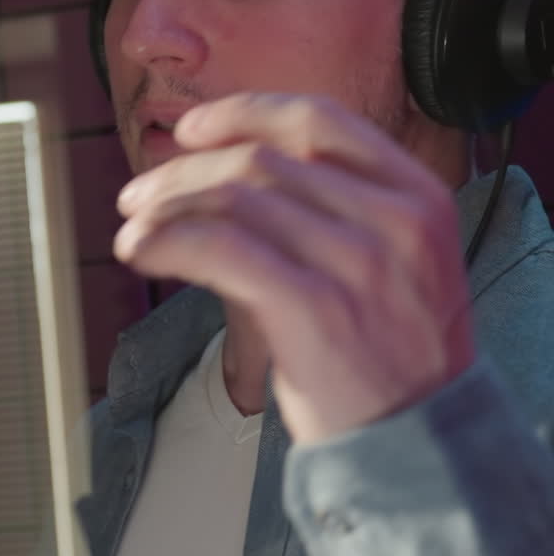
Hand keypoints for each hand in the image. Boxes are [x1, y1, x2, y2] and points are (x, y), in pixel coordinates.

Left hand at [114, 92, 474, 444]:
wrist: (421, 441)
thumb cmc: (397, 359)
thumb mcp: (401, 266)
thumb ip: (340, 216)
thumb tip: (233, 185)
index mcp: (419, 196)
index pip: (319, 121)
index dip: (243, 114)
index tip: (193, 129)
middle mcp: (394, 219)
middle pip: (263, 160)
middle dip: (185, 169)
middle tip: (140, 195)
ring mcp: (358, 261)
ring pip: (236, 197)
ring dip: (168, 206)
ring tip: (133, 229)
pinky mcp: (315, 307)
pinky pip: (222, 247)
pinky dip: (170, 240)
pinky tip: (143, 252)